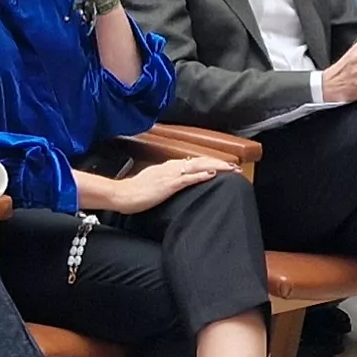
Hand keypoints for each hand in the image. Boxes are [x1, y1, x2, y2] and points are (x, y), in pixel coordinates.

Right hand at [107, 155, 229, 213]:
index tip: (224, 165)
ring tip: (231, 168)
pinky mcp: (167, 185)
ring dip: (216, 166)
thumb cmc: (134, 192)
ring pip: (197, 166)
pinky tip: (211, 174)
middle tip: (236, 166)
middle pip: (200, 161)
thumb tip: (176, 182)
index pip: (193, 162)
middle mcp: (170, 167)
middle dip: (219, 163)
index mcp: (167, 167)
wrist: (121, 195)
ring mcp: (169, 175)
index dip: (210, 163)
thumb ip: (165, 180)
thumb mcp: (153, 183)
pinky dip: (200, 175)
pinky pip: (187, 178)